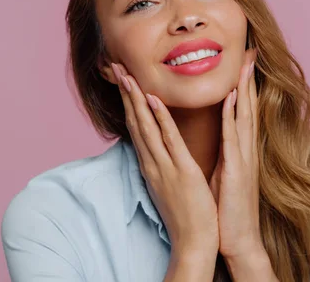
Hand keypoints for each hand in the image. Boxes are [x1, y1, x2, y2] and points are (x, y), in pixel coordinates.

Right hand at [112, 63, 219, 254]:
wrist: (193, 241)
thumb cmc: (184, 213)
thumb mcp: (167, 183)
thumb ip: (160, 163)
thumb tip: (156, 147)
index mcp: (151, 164)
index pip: (136, 126)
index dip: (128, 102)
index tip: (123, 80)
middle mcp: (152, 162)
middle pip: (135, 122)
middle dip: (125, 93)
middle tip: (116, 67)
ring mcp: (164, 166)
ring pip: (146, 127)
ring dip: (136, 99)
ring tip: (127, 75)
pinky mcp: (181, 171)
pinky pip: (169, 141)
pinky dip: (160, 119)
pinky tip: (153, 99)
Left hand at [208, 48, 264, 258]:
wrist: (237, 239)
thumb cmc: (227, 207)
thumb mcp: (225, 173)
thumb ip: (225, 152)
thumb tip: (218, 136)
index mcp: (241, 151)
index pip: (242, 111)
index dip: (243, 85)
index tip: (242, 62)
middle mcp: (246, 150)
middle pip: (248, 107)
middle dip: (248, 78)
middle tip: (249, 51)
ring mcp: (244, 159)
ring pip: (243, 115)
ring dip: (242, 88)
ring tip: (243, 63)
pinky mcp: (237, 170)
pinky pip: (232, 137)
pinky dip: (231, 115)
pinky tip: (230, 97)